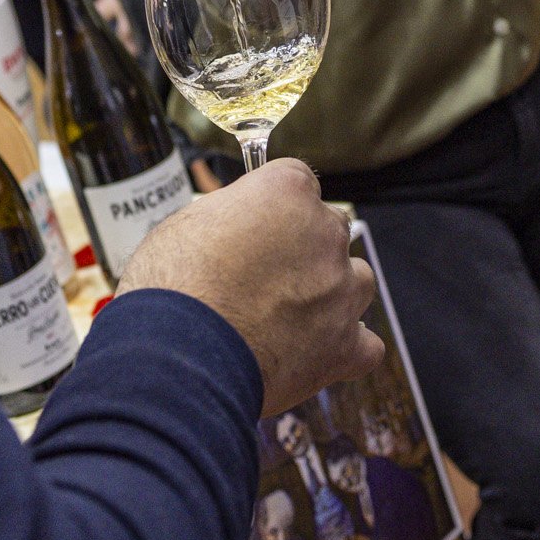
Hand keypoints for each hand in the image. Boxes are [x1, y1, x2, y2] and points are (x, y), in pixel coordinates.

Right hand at [117, 159, 380, 416]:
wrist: (180, 358)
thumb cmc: (172, 289)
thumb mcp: (186, 225)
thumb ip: (229, 217)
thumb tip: (236, 224)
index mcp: (286, 193)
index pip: (297, 182)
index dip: (274, 208)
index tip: (258, 225)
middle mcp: (324, 234)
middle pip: (330, 229)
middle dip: (304, 250)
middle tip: (264, 276)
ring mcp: (340, 291)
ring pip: (357, 281)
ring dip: (332, 294)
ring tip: (289, 317)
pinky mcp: (345, 345)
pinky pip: (366, 344)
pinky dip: (346, 348)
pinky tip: (318, 353)